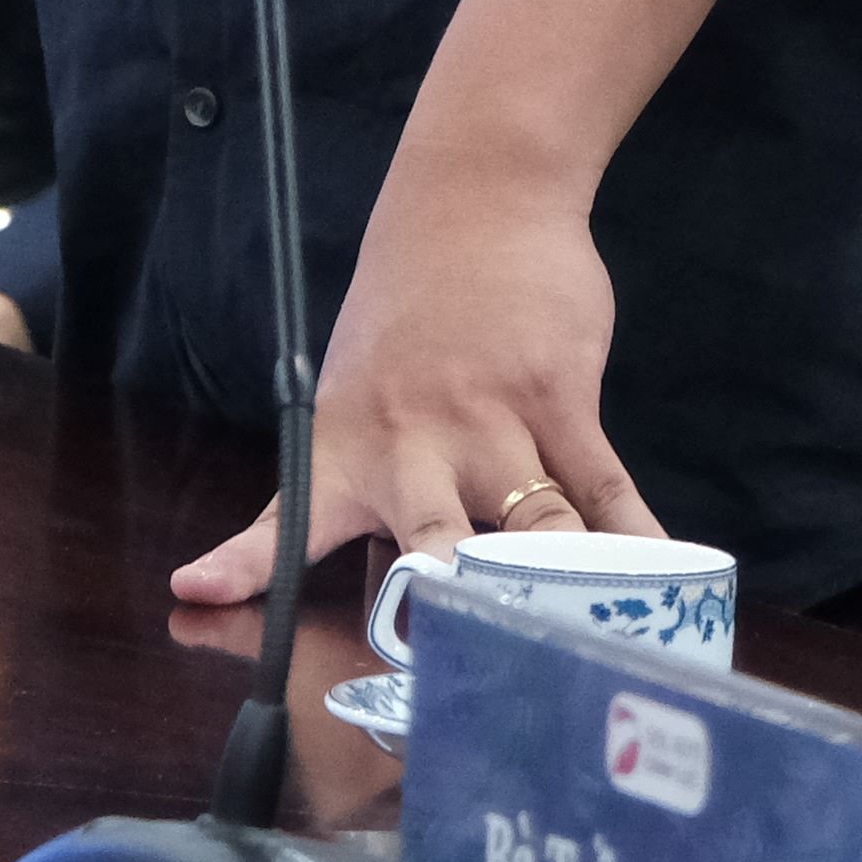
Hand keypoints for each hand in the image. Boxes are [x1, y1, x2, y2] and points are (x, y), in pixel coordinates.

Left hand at [168, 140, 647, 606]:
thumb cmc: (413, 320)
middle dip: (449, 605)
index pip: (286, 516)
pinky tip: (663, 582)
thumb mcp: (360, 399)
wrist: (476, 199)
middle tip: (463, 663)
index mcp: (345, 448)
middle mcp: (411, 444)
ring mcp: (491, 421)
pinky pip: (604, 488)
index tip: (198, 593)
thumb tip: (402, 605)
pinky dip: (636, 542)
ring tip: (585, 647)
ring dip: (562, 589)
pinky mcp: (559, 397)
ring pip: (532, 529)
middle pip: (431, 546)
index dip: (246, 562)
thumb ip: (374, 500)